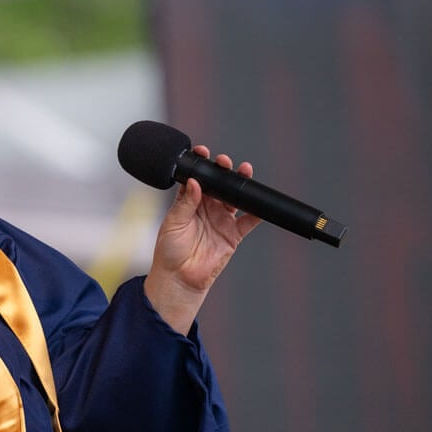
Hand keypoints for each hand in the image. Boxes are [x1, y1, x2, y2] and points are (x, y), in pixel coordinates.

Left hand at [144, 145, 260, 333]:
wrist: (179, 278)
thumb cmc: (169, 251)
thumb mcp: (173, 223)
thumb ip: (185, 202)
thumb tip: (194, 181)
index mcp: (189, 201)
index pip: (197, 178)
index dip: (201, 165)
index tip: (202, 153)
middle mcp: (206, 208)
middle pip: (219, 184)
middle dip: (223, 170)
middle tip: (225, 162)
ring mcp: (221, 220)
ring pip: (235, 197)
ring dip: (240, 184)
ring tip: (244, 171)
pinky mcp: (233, 234)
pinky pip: (249, 220)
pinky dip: (257, 211)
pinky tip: (262, 203)